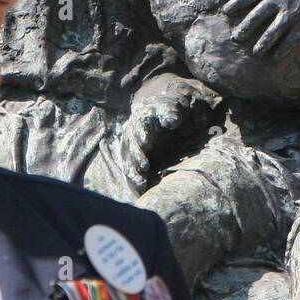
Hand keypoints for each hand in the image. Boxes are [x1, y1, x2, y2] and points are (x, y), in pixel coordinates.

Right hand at [121, 74, 222, 192]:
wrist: (160, 116)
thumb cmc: (167, 112)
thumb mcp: (171, 108)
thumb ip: (170, 114)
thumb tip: (171, 121)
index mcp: (141, 120)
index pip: (139, 126)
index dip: (142, 134)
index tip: (146, 141)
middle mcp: (132, 134)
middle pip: (131, 146)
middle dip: (136, 156)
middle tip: (144, 166)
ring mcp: (131, 148)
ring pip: (128, 161)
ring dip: (133, 172)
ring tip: (142, 183)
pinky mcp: (133, 160)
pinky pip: (131, 172)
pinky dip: (134, 181)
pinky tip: (141, 191)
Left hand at [220, 0, 299, 56]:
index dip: (236, 4)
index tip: (226, 12)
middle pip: (258, 15)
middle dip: (245, 28)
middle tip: (236, 38)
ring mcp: (292, 12)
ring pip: (273, 31)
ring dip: (262, 43)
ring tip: (254, 52)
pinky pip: (290, 40)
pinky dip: (281, 50)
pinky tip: (273, 57)